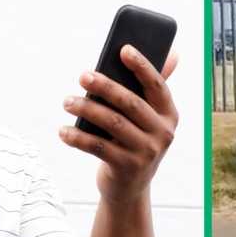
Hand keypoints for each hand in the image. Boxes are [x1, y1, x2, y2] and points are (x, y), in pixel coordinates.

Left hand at [59, 45, 178, 204]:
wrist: (130, 187)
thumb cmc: (134, 140)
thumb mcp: (147, 118)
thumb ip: (152, 87)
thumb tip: (173, 52)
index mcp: (169, 114)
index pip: (158, 85)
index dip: (142, 66)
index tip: (123, 49)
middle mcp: (163, 133)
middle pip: (131, 103)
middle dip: (105, 86)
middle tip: (82, 76)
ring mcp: (146, 152)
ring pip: (112, 123)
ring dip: (86, 109)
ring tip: (67, 101)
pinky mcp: (127, 168)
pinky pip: (98, 147)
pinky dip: (78, 138)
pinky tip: (63, 131)